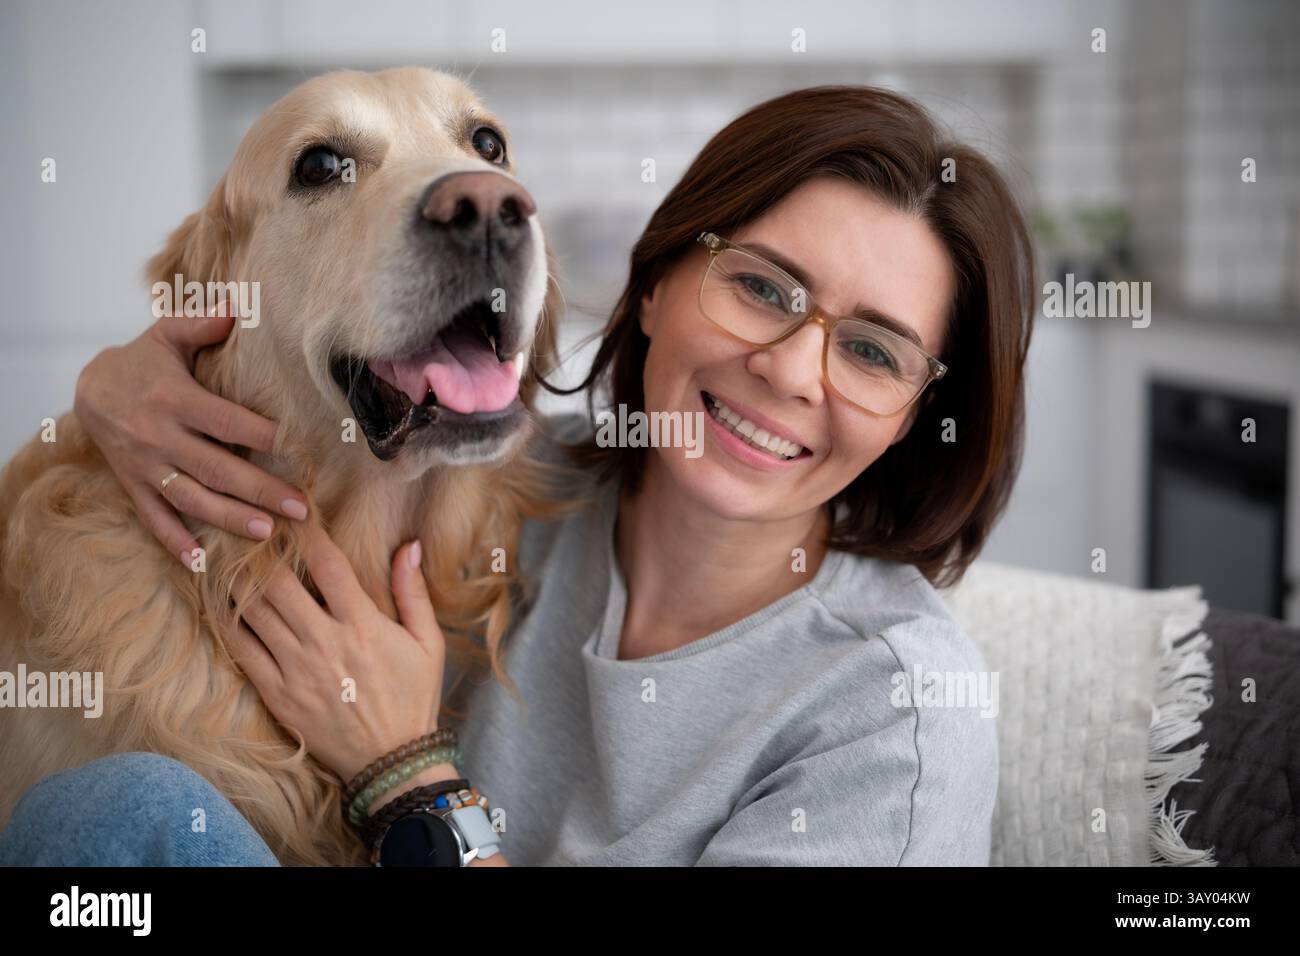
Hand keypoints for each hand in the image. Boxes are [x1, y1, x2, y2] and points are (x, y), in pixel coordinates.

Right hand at [73, 299, 308, 566]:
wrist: (88, 388)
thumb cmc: (143, 362)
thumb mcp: (168, 335)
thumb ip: (203, 324)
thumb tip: (240, 306)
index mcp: (174, 399)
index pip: (228, 422)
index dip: (265, 437)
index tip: (302, 452)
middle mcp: (159, 436)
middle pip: (217, 468)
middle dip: (261, 489)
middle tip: (301, 508)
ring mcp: (144, 465)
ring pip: (190, 498)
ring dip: (229, 518)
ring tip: (267, 534)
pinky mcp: (133, 485)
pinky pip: (153, 518)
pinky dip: (175, 542)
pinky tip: (201, 563)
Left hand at [225, 524, 445, 783]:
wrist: (391, 761)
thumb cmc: (413, 696)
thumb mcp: (427, 642)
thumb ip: (413, 592)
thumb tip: (409, 546)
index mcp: (362, 624)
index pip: (328, 565)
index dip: (307, 533)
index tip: (294, 511)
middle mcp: (323, 642)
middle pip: (277, 583)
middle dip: (259, 550)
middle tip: (246, 526)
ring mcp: (295, 669)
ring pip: (252, 612)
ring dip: (236, 579)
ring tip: (224, 554)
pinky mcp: (277, 693)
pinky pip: (241, 650)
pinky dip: (226, 622)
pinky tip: (218, 602)